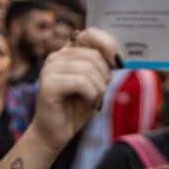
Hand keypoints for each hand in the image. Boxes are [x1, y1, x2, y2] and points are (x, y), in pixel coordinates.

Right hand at [28, 28, 118, 153]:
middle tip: (98, 92)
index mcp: (67, 53)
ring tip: (91, 100)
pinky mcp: (49, 83)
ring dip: (98, 89)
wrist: (54, 134)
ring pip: (89, 69)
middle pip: (94, 55)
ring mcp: (50, 68)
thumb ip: (102, 66)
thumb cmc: (75, 110)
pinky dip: (91, 95)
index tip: (118, 62)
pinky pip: (82, 82)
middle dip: (104, 76)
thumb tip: (118, 56)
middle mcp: (56, 57)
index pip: (90, 34)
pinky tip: (86, 103)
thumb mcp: (94, 84)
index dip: (108, 44)